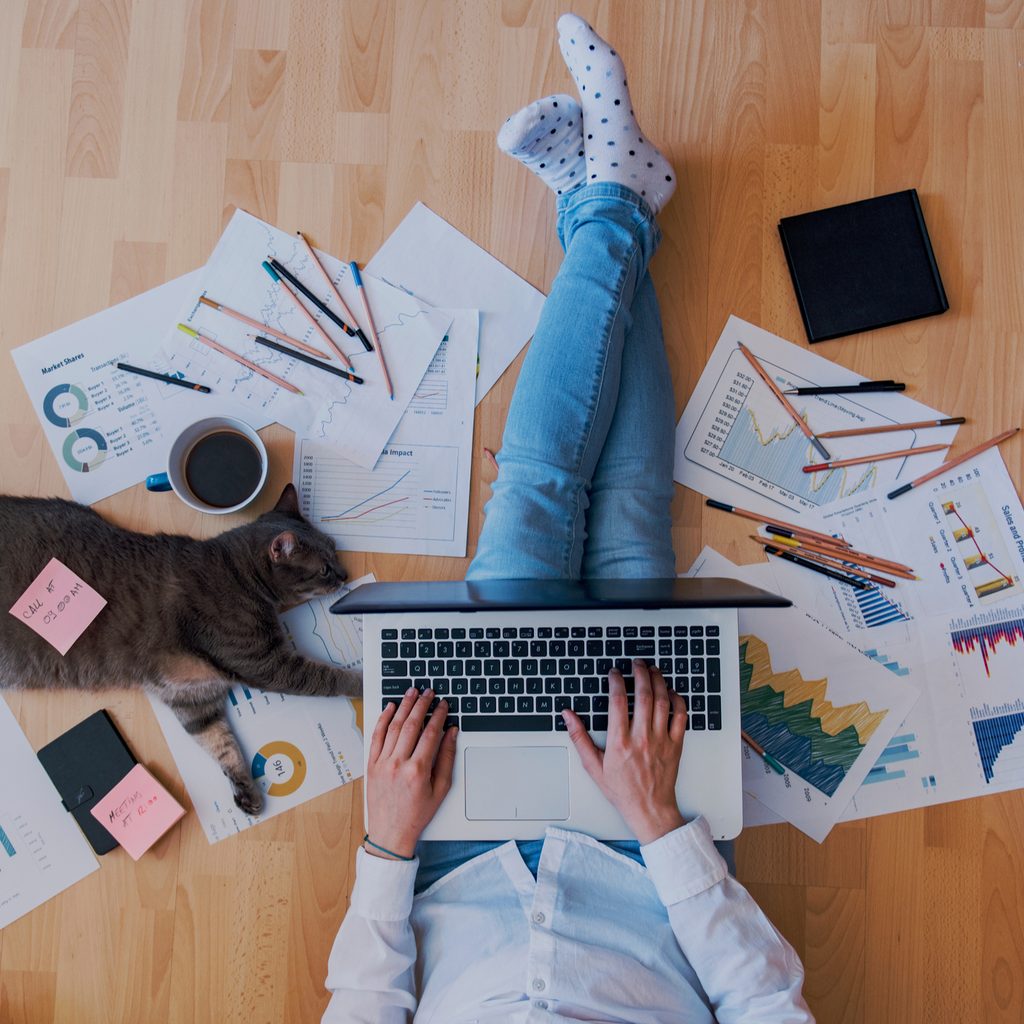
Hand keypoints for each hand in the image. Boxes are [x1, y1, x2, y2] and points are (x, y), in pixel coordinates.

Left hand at [365, 687, 457, 858]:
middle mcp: (398, 764)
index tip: (443, 705)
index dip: (438, 715)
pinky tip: (390, 708)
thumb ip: (446, 758)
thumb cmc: (417, 814)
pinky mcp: (371, 765)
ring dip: (403, 706)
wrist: (391, 833)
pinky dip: (383, 719)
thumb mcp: (440, 789)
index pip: (430, 733)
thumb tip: (451, 733)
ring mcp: (382, 763)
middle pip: (411, 725)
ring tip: (412, 693)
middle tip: (429, 692)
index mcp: (418, 771)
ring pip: (393, 726)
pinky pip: (376, 736)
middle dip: (421, 705)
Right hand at [563, 660, 687, 843]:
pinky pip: (680, 716)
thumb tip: (568, 716)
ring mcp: (661, 741)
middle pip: (644, 696)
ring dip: (659, 681)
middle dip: (640, 673)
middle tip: (636, 663)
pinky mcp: (676, 745)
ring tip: (653, 670)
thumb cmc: (622, 790)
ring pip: (663, 702)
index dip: (616, 682)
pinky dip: (677, 700)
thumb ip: (580, 738)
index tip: (614, 673)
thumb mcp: (593, 766)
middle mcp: (642, 738)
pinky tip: (671, 691)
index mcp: (620, 743)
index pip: (618, 702)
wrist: (649, 809)